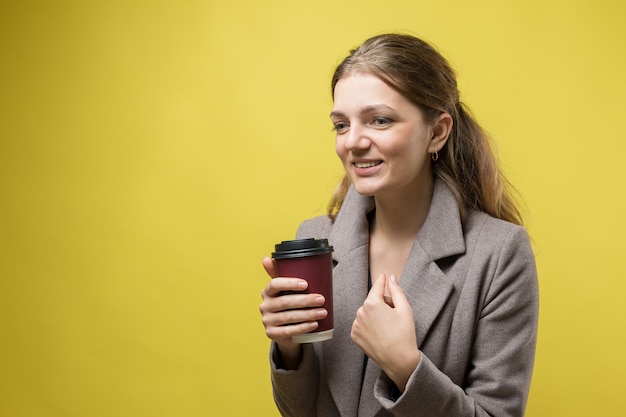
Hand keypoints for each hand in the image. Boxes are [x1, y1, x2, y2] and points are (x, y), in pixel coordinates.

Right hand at [259, 257, 326, 368]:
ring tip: (322, 312)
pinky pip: (288, 331)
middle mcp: (264, 306)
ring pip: (288, 317)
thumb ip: (280, 273)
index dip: (289, 283)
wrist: (283, 329)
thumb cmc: (287, 304)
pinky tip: (314, 324)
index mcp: (267, 291)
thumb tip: (267, 258)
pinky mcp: (272, 334)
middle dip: (305, 300)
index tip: (306, 284)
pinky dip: (303, 327)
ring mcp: (267, 321)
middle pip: (285, 302)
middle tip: (321, 299)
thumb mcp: (284, 289)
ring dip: (307, 314)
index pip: (274, 284)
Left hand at [351, 273, 420, 391]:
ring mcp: (356, 325)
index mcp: (372, 304)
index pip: (377, 287)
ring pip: (366, 313)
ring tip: (388, 327)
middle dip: (382, 303)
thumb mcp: (405, 309)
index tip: (383, 275)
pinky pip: (362, 324)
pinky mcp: (355, 336)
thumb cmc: (404, 334)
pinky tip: (380, 333)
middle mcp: (360, 313)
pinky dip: (369, 325)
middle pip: (372, 301)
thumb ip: (396, 290)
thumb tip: (391, 278)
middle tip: (395, 315)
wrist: (398, 360)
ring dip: (375, 315)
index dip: (382, 281)